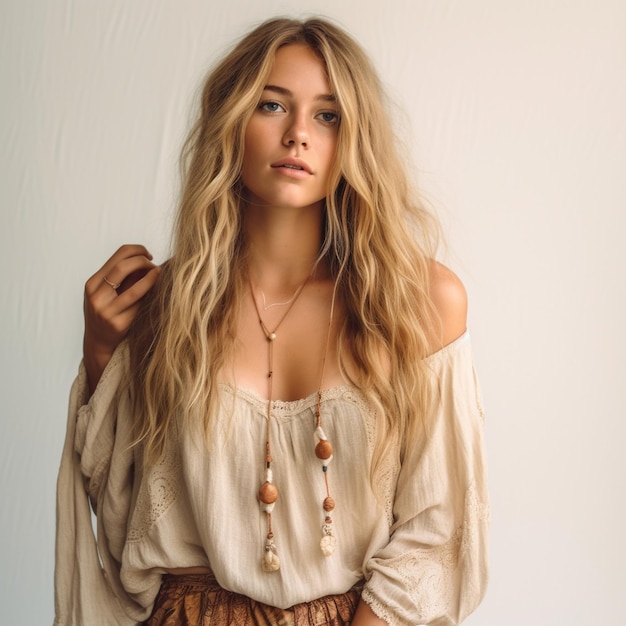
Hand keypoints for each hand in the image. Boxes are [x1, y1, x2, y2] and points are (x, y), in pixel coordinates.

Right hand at [83, 244, 160, 392]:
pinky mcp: (119, 325)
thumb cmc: (107, 312)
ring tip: (160, 276)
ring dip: (152, 279)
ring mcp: (106, 312)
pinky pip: (140, 306)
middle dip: (144, 262)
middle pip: (123, 267)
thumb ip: (123, 277)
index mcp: (92, 284)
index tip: (148, 254)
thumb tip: (148, 260)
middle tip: (155, 265)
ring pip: (135, 289)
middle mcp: (97, 296)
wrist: (98, 342)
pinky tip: (157, 293)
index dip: (137, 250)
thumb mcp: (107, 292)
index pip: (118, 256)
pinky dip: (151, 296)